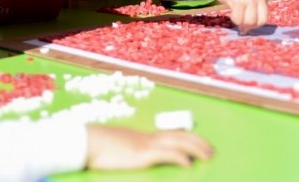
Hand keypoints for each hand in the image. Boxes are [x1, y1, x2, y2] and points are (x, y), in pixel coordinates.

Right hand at [86, 125, 212, 169]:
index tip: (200, 143)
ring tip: (208, 156)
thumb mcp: (120, 147)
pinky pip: (167, 154)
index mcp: (145, 137)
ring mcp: (147, 145)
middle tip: (212, 151)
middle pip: (182, 136)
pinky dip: (180, 158)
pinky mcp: (142, 155)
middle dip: (199, 142)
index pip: (174, 133)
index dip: (189, 137)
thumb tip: (135, 156)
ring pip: (180, 143)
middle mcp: (150, 138)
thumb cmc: (99, 147)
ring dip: (197, 149)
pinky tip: (189, 164)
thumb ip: (131, 150)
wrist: (87, 142)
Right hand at [208, 0, 268, 33]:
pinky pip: (238, 19)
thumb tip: (248, 29)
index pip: (265, 18)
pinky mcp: (239, 1)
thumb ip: (253, 9)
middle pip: (259, 22)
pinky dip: (234, 19)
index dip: (256, 25)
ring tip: (235, 15)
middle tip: (240, 24)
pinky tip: (231, 12)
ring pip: (249, 22)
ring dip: (240, 23)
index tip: (247, 25)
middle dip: (249, 26)